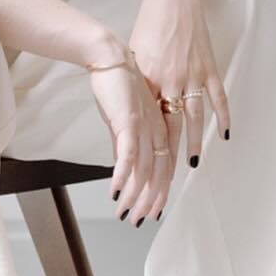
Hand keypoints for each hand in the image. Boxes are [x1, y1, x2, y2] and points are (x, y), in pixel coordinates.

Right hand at [82, 30, 174, 222]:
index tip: (155, 210)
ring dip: (135, 195)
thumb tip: (122, 160)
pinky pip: (127, 154)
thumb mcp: (127, 113)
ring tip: (126, 212)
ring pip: (145, 170)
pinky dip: (122, 175)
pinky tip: (115, 190)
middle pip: (158, 174)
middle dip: (149, 200)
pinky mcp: (128, 121)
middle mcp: (156, 130)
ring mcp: (144, 127)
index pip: (164, 167)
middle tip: (140, 219)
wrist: (112, 56)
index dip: (160, 192)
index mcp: (159, 128)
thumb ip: (128, 138)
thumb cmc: (119, 81)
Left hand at [130, 0, 228, 183]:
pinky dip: (223, 117)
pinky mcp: (210, 68)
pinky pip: (219, 98)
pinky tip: (225, 135)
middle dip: (170, 153)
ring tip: (194, 164)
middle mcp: (172, 81)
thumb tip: (130, 114)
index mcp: (149, 79)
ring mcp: (194, 76)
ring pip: (196, 117)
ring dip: (195, 142)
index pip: (149, 121)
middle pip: (173, 125)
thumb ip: (135, 86)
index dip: (148, 144)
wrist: (171, 0)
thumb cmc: (148, 27)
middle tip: (169, 175)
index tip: (144, 165)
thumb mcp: (133, 57)